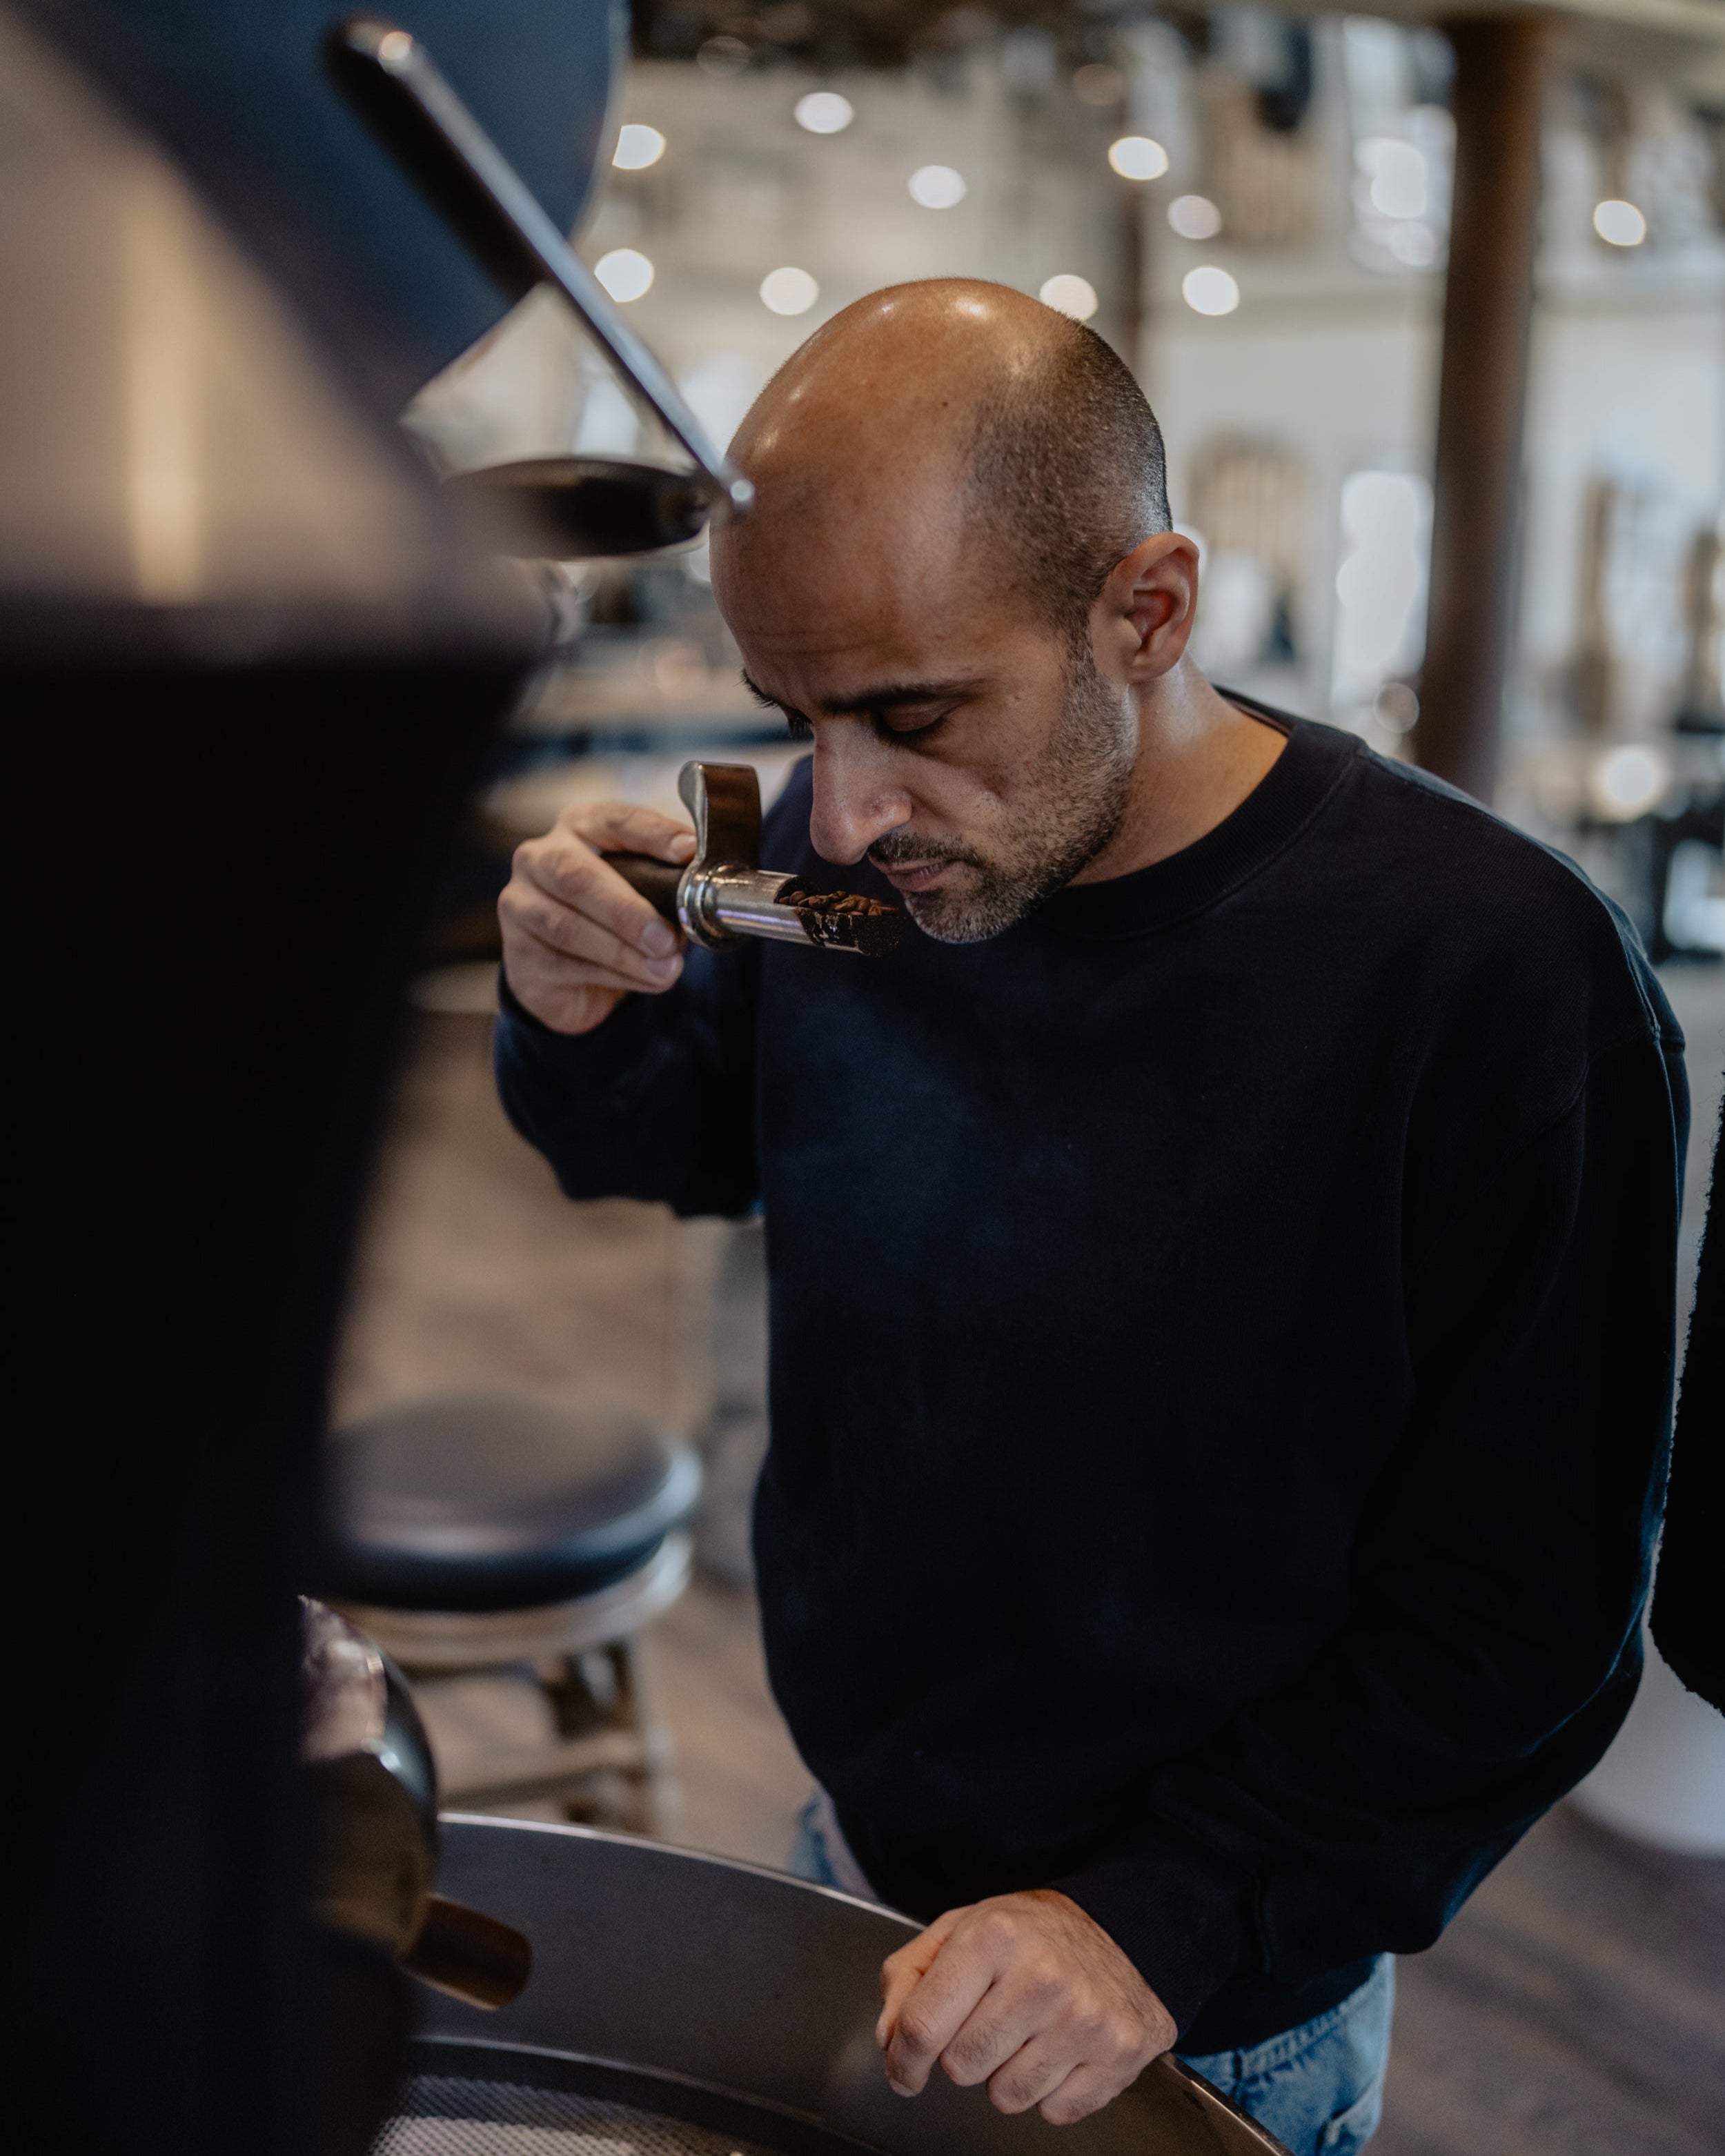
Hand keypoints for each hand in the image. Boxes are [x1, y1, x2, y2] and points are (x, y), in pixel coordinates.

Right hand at [499, 801, 695, 1034]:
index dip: (653, 835)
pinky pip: (563, 965)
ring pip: (567, 927)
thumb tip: (696, 905)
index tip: (688, 853)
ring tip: (665, 969)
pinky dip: (613, 976)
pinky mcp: (517, 952)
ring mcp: (520, 903)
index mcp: (580, 827)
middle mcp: (541, 857)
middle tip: (666, 939)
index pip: (616, 821)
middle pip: (576, 875)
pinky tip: (646, 981)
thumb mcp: (645, 894)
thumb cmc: (616, 921)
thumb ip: (665, 889)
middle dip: (627, 911)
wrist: (571, 977)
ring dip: (623, 953)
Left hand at [876, 1890, 1175, 2125]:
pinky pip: (1055, 2111)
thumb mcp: (960, 1928)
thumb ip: (909, 1977)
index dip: (903, 2059)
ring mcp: (1085, 2018)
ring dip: (1007, 2075)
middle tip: (989, 2021)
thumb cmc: (1030, 1934)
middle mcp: (1042, 1975)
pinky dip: (1051, 2090)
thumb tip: (890, 2040)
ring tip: (1028, 2032)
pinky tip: (1061, 2048)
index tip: (904, 2069)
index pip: (922, 2026)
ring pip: (1008, 2097)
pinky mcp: (1119, 2054)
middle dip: (964, 2054)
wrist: (1121, 1929)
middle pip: (962, 2066)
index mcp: (994, 1935)